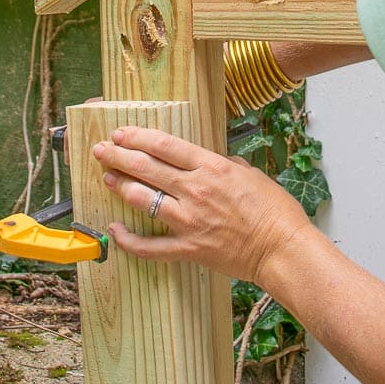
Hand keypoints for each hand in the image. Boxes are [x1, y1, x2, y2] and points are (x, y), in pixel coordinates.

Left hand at [91, 126, 313, 283]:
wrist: (283, 249)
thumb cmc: (275, 212)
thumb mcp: (252, 174)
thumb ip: (227, 165)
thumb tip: (214, 160)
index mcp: (212, 168)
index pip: (164, 146)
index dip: (137, 137)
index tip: (121, 133)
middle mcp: (195, 190)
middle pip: (147, 167)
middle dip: (119, 156)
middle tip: (101, 150)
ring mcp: (189, 220)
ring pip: (142, 199)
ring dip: (120, 186)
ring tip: (106, 177)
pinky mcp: (188, 248)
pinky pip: (150, 246)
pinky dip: (128, 240)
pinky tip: (114, 229)